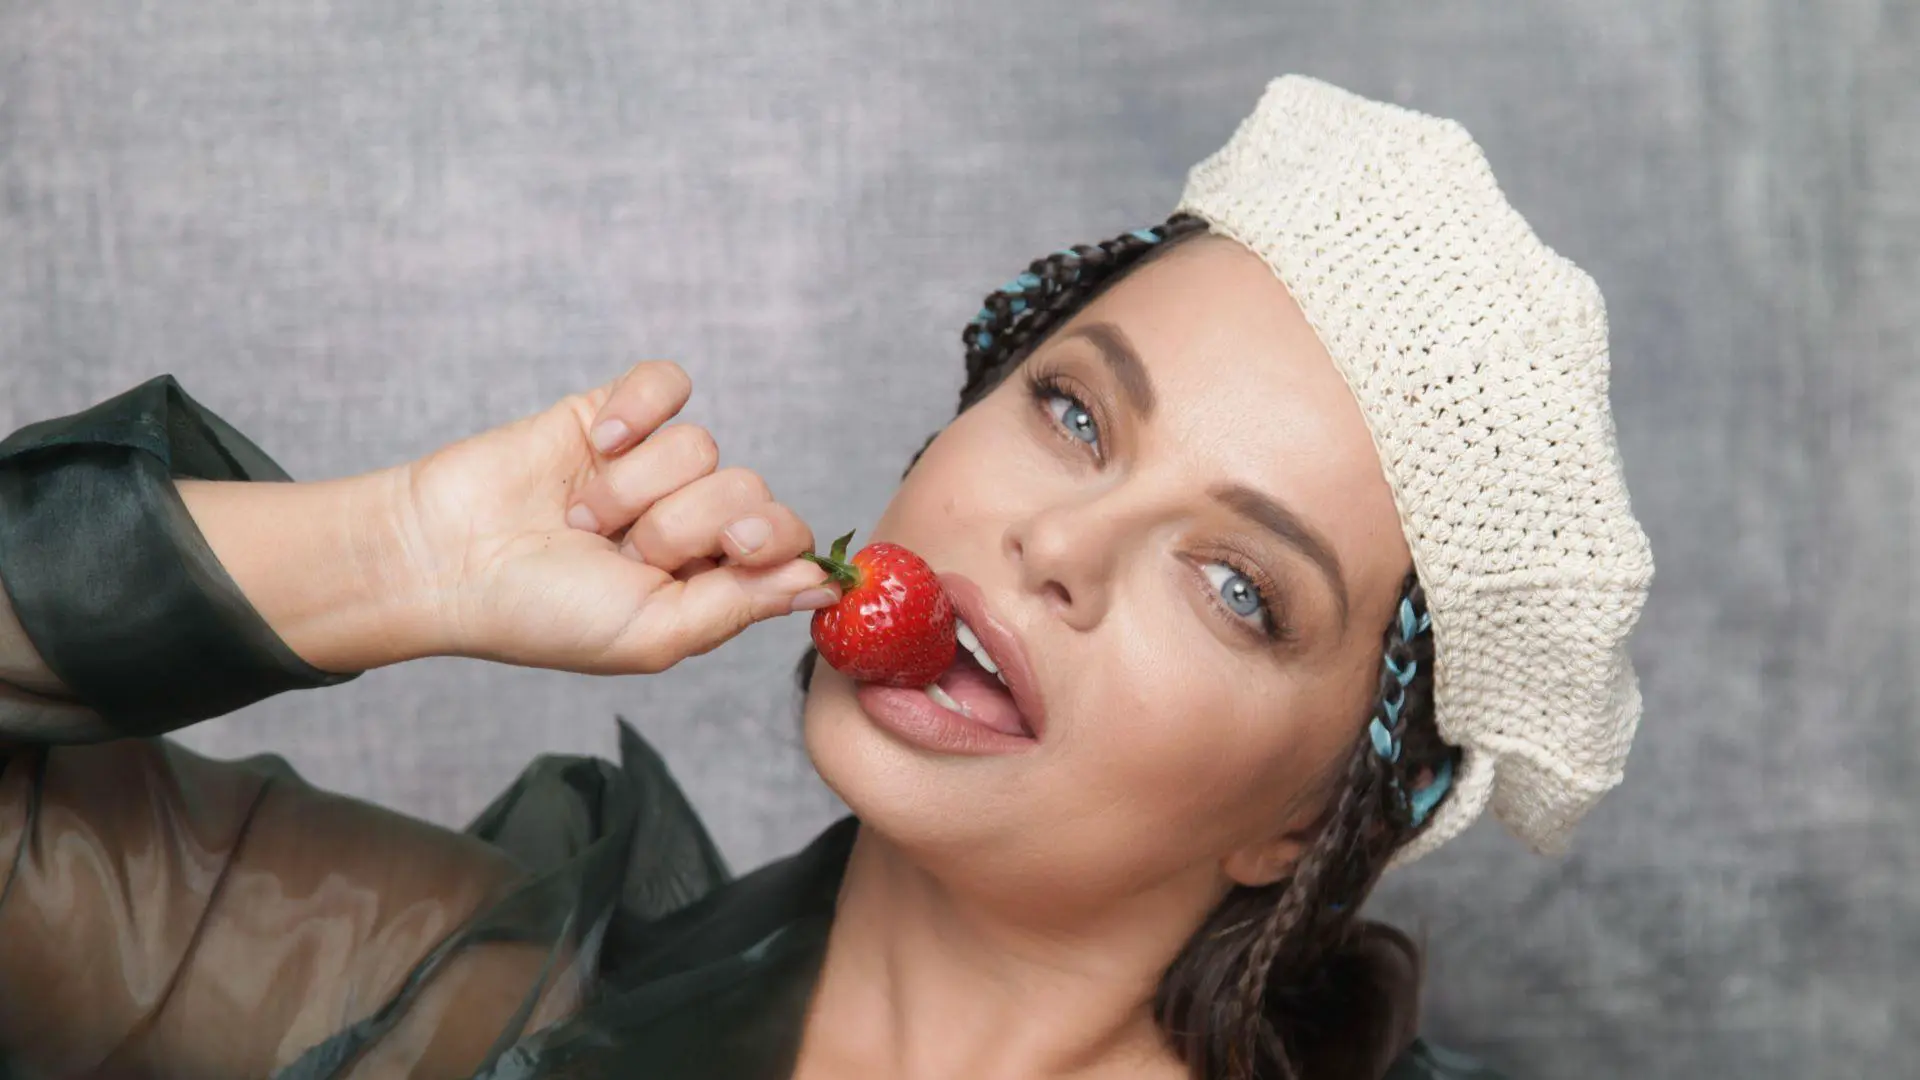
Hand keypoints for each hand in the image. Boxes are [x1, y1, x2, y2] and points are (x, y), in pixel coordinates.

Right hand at [394, 361, 836, 673]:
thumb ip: (745, 604)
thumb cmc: (543, 613)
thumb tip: (830, 585)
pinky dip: (636, 410)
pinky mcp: (614, 413)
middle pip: (750, 491)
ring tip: (581, 519)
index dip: (766, 542)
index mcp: (712, 580)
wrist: (446, 560)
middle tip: (622, 552)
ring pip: (702, 447)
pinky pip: (667, 384)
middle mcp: (692, 521)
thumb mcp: (654, 634)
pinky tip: (596, 443)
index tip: (732, 552)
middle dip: (683, 526)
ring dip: (634, 489)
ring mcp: (652, 465)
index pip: (788, 540)